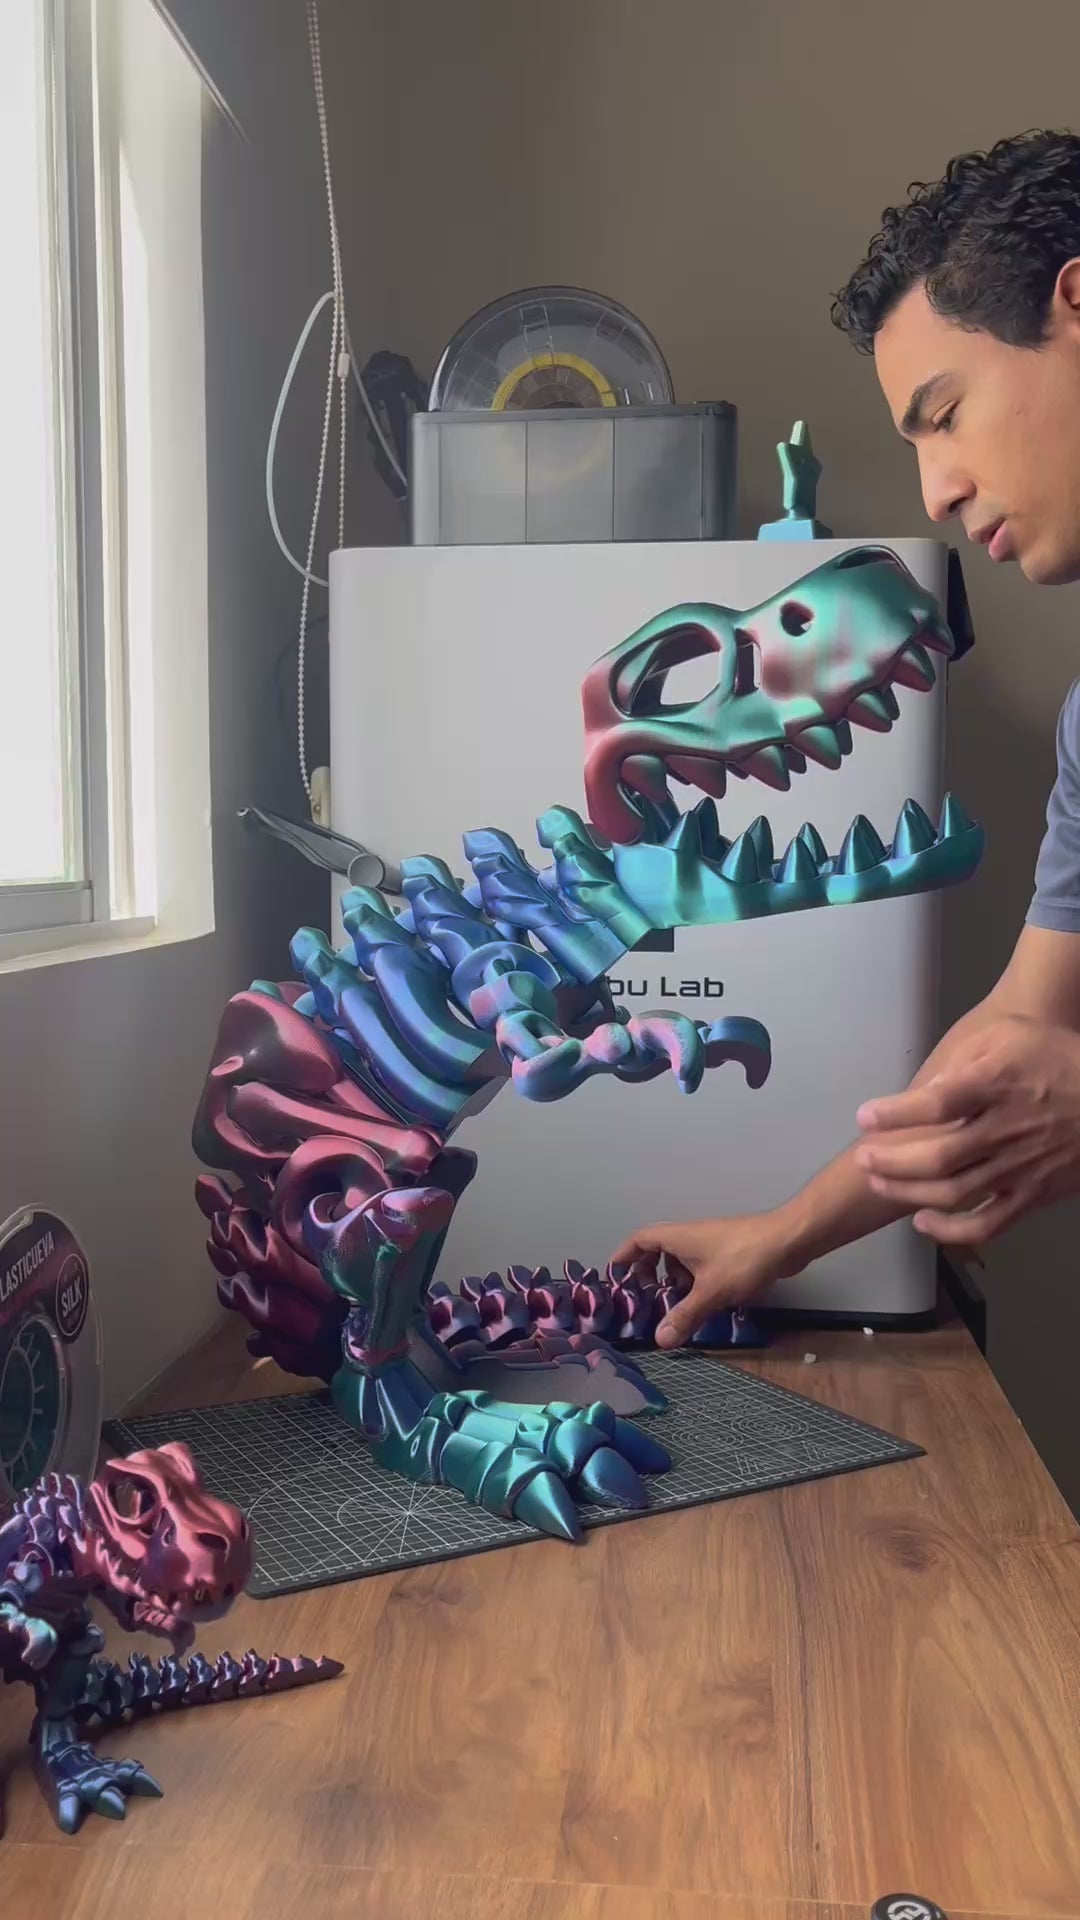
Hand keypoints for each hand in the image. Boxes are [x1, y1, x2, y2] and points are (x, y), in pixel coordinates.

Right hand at [608, 1213, 788, 1348]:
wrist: (788, 1241)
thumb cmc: (745, 1258)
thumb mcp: (711, 1292)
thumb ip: (685, 1315)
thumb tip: (660, 1340)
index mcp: (678, 1238)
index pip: (639, 1239)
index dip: (623, 1256)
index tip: (614, 1276)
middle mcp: (690, 1237)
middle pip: (657, 1251)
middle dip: (648, 1274)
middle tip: (645, 1299)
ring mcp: (710, 1244)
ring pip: (681, 1262)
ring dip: (674, 1282)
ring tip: (674, 1308)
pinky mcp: (728, 1254)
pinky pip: (701, 1268)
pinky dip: (696, 1284)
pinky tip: (704, 1305)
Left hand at [854, 1013, 1079, 1243]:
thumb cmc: (1052, 1057)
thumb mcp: (1011, 1035)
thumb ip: (968, 1057)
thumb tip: (931, 1088)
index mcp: (1001, 1086)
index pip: (940, 1104)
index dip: (897, 1113)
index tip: (865, 1116)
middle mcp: (1009, 1130)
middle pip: (940, 1156)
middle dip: (892, 1160)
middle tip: (864, 1158)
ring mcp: (1021, 1167)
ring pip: (955, 1192)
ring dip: (908, 1191)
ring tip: (878, 1181)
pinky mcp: (1032, 1195)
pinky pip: (988, 1224)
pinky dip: (950, 1232)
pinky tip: (922, 1221)